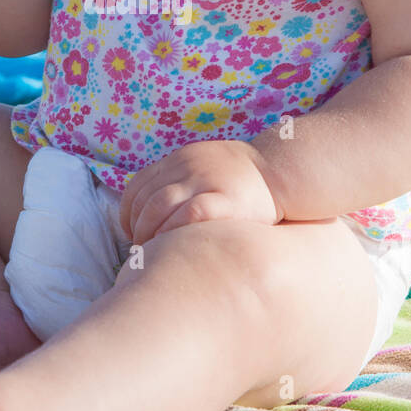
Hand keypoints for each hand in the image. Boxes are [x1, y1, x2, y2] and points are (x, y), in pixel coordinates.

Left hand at [119, 139, 282, 244]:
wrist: (282, 171)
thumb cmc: (241, 181)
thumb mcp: (206, 167)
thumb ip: (181, 181)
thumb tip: (151, 213)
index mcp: (181, 158)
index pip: (138, 183)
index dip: (128, 210)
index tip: (130, 231)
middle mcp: (189, 165)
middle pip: (146, 198)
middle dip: (136, 227)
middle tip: (139, 248)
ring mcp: (206, 180)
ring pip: (160, 205)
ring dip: (148, 232)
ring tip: (151, 252)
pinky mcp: (225, 199)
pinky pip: (188, 214)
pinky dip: (172, 230)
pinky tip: (170, 245)